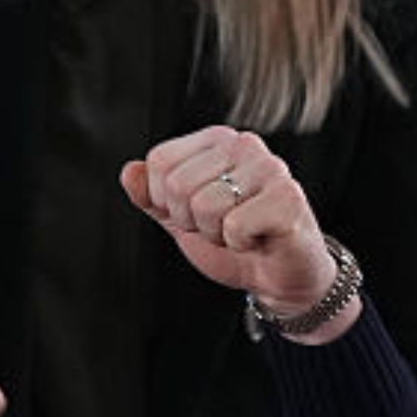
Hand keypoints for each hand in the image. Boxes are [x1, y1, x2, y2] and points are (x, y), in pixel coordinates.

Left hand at [119, 128, 356, 339]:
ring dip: (216, 234)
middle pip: (177, 185)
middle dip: (191, 221)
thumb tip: (128, 172)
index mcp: (216, 141)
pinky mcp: (288, 197)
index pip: (159, 161)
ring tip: (240, 232)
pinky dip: (239, 244)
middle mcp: (244, 144)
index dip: (165, 201)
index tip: (194, 213)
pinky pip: (234, 225)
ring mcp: (270, 168)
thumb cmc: (233, 240)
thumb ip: (150, 197)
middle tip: (221, 226)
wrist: (277, 274)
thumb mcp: (180, 219)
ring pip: (204, 206)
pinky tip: (257, 239)